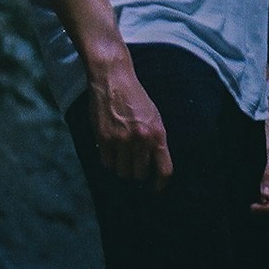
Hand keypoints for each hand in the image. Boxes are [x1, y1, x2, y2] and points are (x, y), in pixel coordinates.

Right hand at [87, 59, 172, 191]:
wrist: (114, 78)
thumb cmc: (135, 97)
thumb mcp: (154, 116)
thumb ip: (155, 140)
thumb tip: (154, 166)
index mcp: (158, 133)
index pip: (164, 171)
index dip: (160, 186)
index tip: (155, 190)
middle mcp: (141, 139)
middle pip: (139, 175)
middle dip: (136, 173)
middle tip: (132, 164)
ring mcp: (122, 140)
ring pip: (122, 172)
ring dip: (121, 167)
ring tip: (120, 154)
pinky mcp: (104, 138)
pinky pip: (106, 163)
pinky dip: (108, 160)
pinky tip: (109, 148)